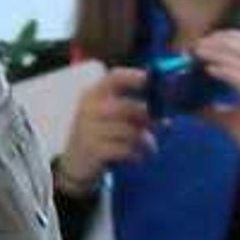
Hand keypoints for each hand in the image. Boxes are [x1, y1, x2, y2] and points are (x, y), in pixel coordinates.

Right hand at [56, 66, 152, 196]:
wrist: (75, 163)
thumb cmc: (99, 135)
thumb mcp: (110, 117)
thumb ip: (134, 112)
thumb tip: (165, 119)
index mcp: (93, 94)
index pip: (114, 77)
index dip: (135, 77)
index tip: (151, 81)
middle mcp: (89, 108)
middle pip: (127, 107)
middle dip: (148, 117)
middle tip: (161, 125)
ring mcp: (89, 129)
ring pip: (129, 131)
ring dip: (145, 140)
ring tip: (150, 146)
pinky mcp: (93, 149)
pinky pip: (125, 149)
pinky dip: (136, 155)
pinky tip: (136, 157)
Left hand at [190, 28, 239, 187]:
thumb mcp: (236, 121)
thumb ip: (216, 110)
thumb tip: (190, 106)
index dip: (232, 37)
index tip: (209, 40)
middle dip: (223, 41)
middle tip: (199, 45)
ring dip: (220, 52)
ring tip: (200, 53)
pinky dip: (225, 71)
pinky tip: (209, 69)